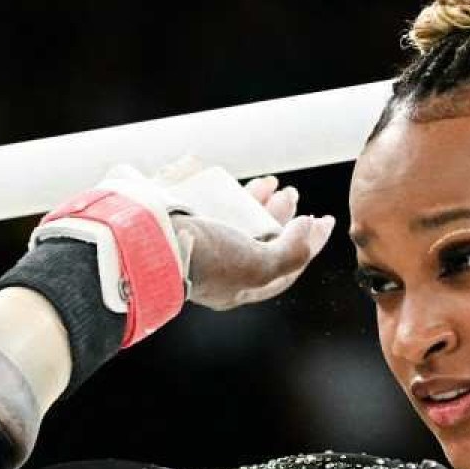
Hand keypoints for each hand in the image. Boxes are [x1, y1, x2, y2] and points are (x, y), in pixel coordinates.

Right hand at [154, 156, 337, 310]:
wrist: (145, 238)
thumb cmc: (204, 258)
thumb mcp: (258, 266)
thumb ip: (291, 252)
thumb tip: (307, 228)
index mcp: (237, 287)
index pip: (284, 267)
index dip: (309, 244)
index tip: (324, 220)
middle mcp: (220, 267)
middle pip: (262, 241)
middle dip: (282, 218)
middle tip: (292, 194)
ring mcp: (201, 242)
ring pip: (240, 221)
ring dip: (260, 202)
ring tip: (272, 183)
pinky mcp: (186, 220)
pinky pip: (217, 207)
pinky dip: (233, 193)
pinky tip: (240, 181)